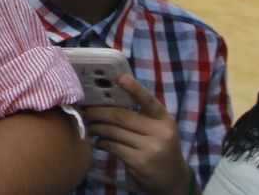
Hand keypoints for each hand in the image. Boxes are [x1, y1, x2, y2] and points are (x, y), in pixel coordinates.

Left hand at [83, 75, 189, 194]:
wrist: (173, 180)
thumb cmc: (160, 148)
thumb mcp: (159, 129)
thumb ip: (141, 115)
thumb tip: (107, 100)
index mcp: (164, 119)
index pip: (149, 101)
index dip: (135, 89)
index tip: (121, 78)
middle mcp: (160, 133)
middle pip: (120, 116)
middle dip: (98, 111)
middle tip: (85, 109)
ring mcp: (151, 149)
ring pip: (113, 131)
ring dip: (96, 127)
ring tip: (89, 125)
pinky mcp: (139, 162)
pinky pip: (112, 146)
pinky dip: (101, 142)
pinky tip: (98, 142)